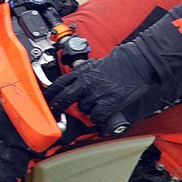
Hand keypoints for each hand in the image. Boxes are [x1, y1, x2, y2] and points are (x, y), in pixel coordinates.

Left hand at [44, 41, 158, 136]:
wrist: (136, 64)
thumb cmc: (118, 64)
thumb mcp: (94, 65)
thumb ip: (81, 75)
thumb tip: (72, 85)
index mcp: (81, 72)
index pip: (59, 84)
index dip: (50, 94)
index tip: (45, 100)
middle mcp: (85, 83)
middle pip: (64, 99)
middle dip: (57, 108)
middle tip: (55, 115)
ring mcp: (95, 94)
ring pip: (83, 109)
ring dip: (89, 109)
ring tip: (99, 102)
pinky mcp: (107, 104)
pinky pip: (97, 116)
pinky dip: (100, 117)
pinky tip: (105, 112)